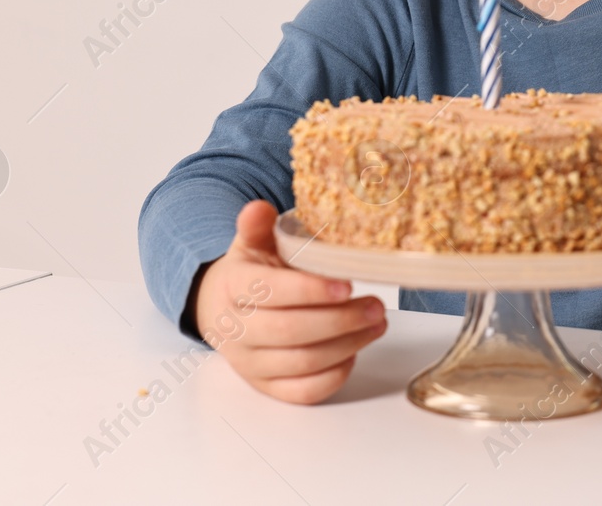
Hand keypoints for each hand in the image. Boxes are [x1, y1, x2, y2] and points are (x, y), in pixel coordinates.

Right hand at [192, 200, 387, 403]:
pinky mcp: (268, 387)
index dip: (310, 291)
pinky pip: (304, 392)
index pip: (269, 293)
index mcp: (233, 288)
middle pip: (288, 332)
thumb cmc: (251, 273)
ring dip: (347, 344)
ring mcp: (251, 363)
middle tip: (376, 306)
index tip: (347, 284)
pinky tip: (355, 351)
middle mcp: (236, 331)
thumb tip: (259, 209)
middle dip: (339, 320)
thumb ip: (258, 226)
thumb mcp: (252, 244)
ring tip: (377, 322)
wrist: (224, 310)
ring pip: (302, 363)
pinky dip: (335, 375)